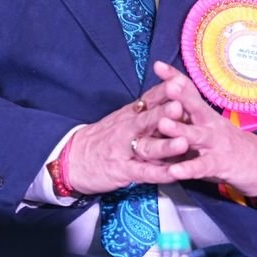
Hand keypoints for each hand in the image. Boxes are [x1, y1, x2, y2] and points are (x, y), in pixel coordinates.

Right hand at [61, 82, 187, 194]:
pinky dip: (159, 174)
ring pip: (147, 147)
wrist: (73, 158)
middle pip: (148, 119)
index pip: (149, 98)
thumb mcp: (123, 116)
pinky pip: (143, 173)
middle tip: (180, 106)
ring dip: (166, 146)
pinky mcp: (123, 171)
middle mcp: (128, 129)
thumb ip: (147, 108)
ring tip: (183, 142)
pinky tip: (173, 174)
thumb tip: (176, 95)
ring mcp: (125, 151)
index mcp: (131, 113)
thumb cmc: (105, 137)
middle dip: (165, 113)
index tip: (180, 82)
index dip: (164, 91)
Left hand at [148, 61, 256, 196]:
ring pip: (196, 135)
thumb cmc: (230, 144)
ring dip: (179, 129)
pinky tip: (174, 171)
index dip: (175, 78)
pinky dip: (188, 168)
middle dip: (180, 96)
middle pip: (195, 107)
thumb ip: (190, 117)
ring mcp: (215, 144)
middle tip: (168, 86)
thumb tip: (165, 102)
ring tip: (163, 124)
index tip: (158, 65)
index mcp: (206, 114)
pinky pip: (202, 166)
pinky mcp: (219, 165)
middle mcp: (210, 125)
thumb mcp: (211, 126)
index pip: (190, 91)